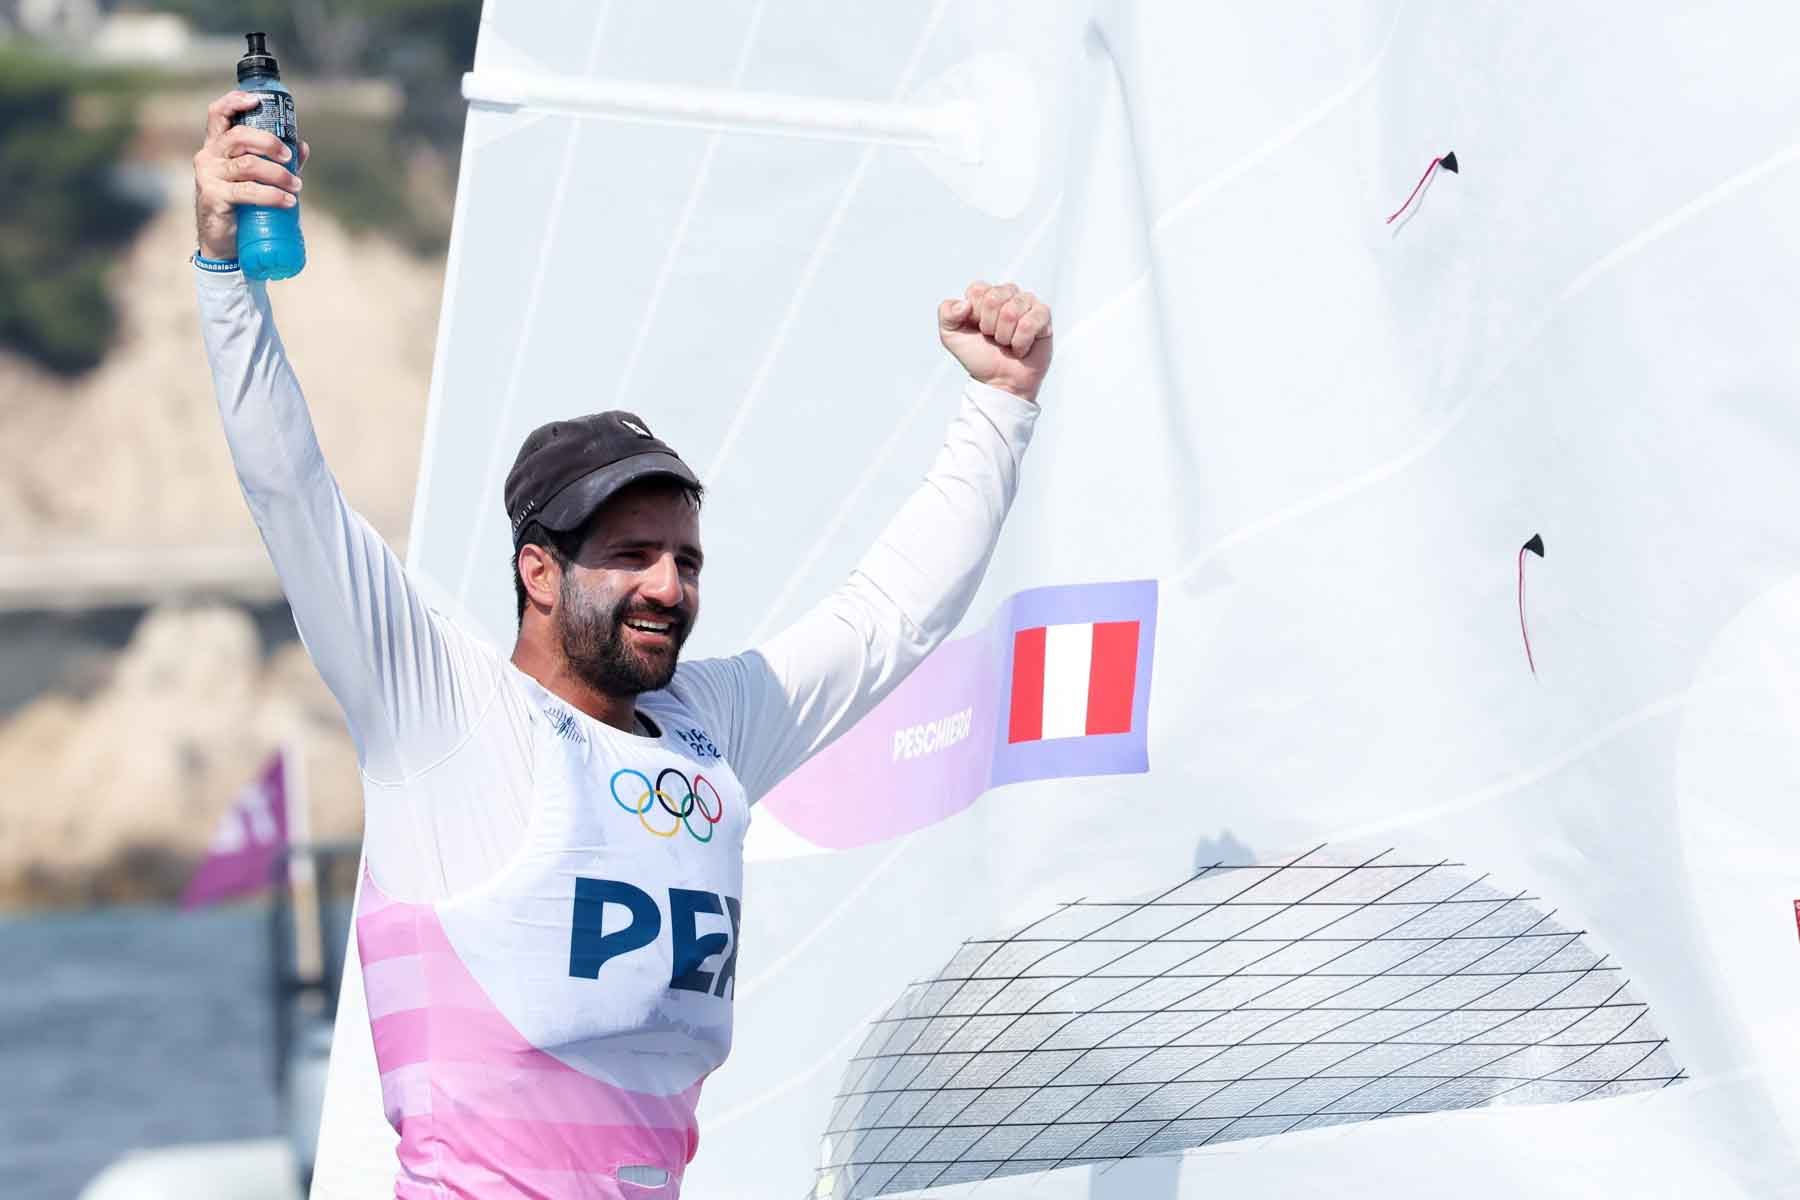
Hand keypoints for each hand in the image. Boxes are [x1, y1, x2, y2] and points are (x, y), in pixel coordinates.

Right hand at [193, 91, 308, 260]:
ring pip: (247, 165)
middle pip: (238, 136)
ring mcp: (209, 176)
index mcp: (217, 145)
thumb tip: (302, 147)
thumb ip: (278, 161)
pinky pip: (247, 191)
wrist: (224, 242)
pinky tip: (288, 201)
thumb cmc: (241, 205)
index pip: (217, 114)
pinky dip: (272, 195)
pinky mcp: (214, 196)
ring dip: (278, 174)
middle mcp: (209, 156)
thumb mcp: (257, 178)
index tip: (256, 101)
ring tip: (296, 186)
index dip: (234, 102)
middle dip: (269, 142)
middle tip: (289, 157)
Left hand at [937, 281, 1052, 402]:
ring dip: (1005, 336)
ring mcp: (1027, 303)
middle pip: (995, 297)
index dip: (975, 314)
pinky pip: (1030, 322)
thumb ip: (946, 313)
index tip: (978, 329)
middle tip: (993, 339)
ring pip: (1013, 310)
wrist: (1000, 381)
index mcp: (985, 294)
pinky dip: (1021, 342)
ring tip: (1007, 343)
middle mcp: (1007, 294)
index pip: (978, 290)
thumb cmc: (979, 357)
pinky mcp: (1043, 316)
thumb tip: (965, 304)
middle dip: (990, 326)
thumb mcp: (950, 336)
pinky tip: (1020, 348)